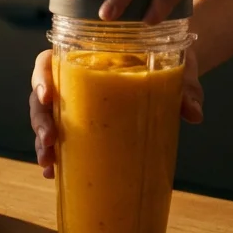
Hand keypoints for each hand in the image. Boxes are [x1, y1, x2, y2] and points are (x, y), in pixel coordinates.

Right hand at [30, 48, 203, 179]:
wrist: (173, 73)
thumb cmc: (168, 62)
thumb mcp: (177, 67)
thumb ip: (184, 88)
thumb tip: (193, 114)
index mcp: (84, 57)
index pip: (47, 62)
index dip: (41, 78)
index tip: (48, 96)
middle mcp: (72, 80)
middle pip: (41, 98)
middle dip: (40, 120)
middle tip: (50, 139)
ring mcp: (74, 105)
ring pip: (45, 120)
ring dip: (42, 142)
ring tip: (48, 163)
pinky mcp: (82, 126)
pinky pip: (60, 140)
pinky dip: (55, 158)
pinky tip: (53, 174)